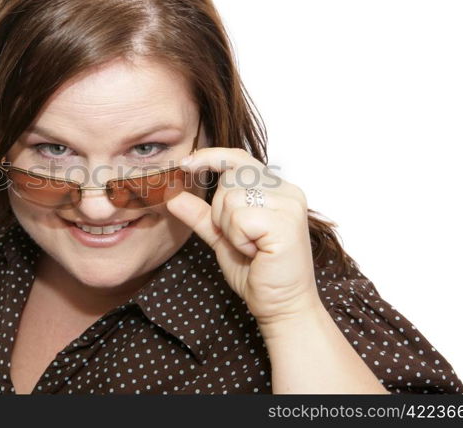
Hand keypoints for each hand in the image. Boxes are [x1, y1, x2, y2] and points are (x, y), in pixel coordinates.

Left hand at [165, 147, 322, 327]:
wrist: (280, 305)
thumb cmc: (256, 272)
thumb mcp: (222, 237)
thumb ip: (201, 214)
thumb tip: (173, 194)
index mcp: (277, 189)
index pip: (239, 157)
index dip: (210, 157)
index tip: (186, 165)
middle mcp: (287, 191)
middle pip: (230, 177)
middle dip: (221, 210)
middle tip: (240, 238)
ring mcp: (289, 204)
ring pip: (231, 197)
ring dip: (229, 228)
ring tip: (250, 247)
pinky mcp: (286, 222)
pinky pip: (239, 217)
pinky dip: (238, 238)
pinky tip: (255, 252)